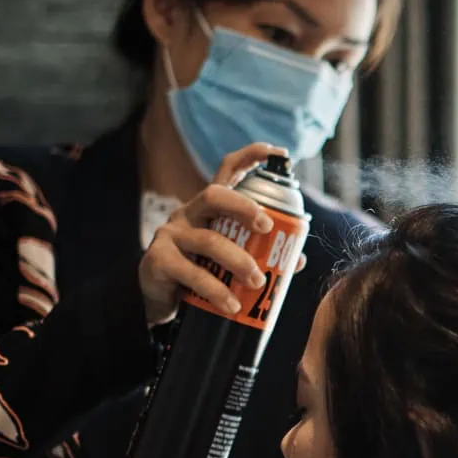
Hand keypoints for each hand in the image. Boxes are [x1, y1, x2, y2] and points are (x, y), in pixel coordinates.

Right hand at [137, 144, 305, 325]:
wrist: (158, 301)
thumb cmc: (200, 272)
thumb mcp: (227, 260)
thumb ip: (260, 255)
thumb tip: (299, 260)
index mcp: (209, 208)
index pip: (227, 171)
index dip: (251, 156)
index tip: (279, 152)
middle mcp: (188, 213)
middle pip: (214, 195)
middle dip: (244, 207)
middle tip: (268, 227)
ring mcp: (171, 235)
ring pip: (208, 240)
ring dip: (238, 261)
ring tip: (257, 282)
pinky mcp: (158, 260)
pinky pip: (192, 273)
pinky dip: (216, 290)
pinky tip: (232, 305)